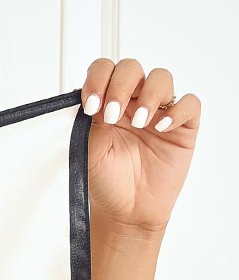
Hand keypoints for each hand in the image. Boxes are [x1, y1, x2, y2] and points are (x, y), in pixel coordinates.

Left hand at [80, 57, 200, 234]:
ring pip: (162, 78)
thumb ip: (92, 124)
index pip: (104, 71)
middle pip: (131, 68)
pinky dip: (177, 110)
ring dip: (149, 95)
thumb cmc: (107, 181)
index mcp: (108, 103)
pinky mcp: (183, 126)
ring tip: (139, 123)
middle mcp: (133, 102)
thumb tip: (95, 99)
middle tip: (112, 114)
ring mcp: (159, 112)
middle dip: (120, 85)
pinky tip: (161, 128)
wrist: (127, 211)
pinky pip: (189, 104)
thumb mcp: (90, 153)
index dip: (98, 79)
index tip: (91, 105)